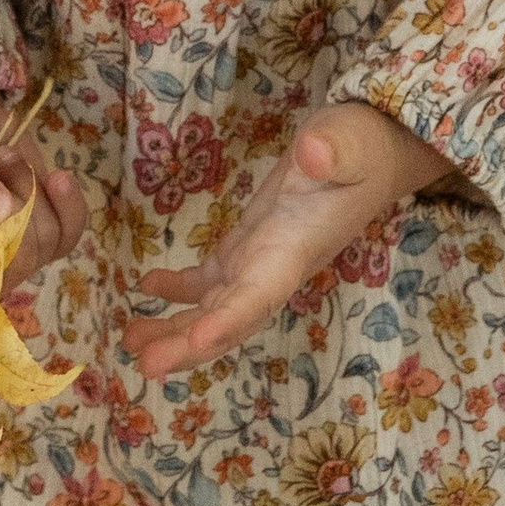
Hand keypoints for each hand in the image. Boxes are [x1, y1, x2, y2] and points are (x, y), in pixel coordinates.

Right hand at [0, 70, 84, 282]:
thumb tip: (1, 212)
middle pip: (16, 262)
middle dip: (16, 204)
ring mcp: (9, 254)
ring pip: (46, 244)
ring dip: (31, 188)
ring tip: (4, 156)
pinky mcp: (39, 234)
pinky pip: (68, 233)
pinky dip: (68, 203)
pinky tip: (58, 177)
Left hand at [127, 99, 446, 379]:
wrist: (374, 151)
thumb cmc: (362, 146)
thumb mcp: (350, 139)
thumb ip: (334, 148)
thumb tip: (314, 152)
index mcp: (295, 249)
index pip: (259, 296)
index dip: (228, 323)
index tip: (194, 344)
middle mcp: (276, 266)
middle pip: (229, 319)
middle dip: (188, 344)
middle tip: (143, 366)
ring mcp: (262, 257)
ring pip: (215, 306)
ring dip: (175, 326)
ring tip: (130, 340)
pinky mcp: (252, 241)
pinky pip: (212, 277)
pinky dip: (179, 287)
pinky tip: (147, 287)